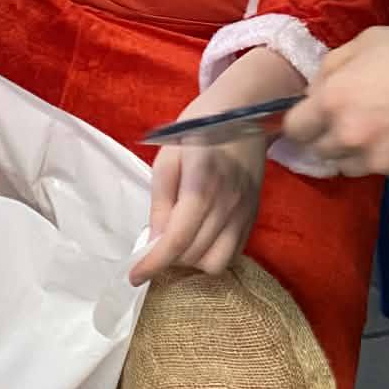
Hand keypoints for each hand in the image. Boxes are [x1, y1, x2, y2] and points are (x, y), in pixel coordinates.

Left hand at [130, 134, 265, 284]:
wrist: (244, 112)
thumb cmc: (199, 128)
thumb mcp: (168, 156)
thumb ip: (161, 201)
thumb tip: (154, 241)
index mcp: (202, 182)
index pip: (178, 237)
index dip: (154, 263)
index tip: (134, 276)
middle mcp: (227, 202)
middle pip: (194, 254)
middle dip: (167, 260)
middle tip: (153, 248)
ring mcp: (244, 211)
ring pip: (216, 262)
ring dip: (191, 262)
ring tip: (178, 243)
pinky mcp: (253, 216)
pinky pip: (233, 254)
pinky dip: (211, 256)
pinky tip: (198, 239)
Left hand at [283, 24, 388, 183]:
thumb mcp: (367, 42)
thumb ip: (331, 68)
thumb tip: (314, 91)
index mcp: (333, 101)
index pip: (294, 129)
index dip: (303, 122)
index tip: (314, 118)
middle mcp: (349, 137)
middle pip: (320, 152)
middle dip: (330, 137)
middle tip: (356, 118)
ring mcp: (379, 161)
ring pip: (351, 166)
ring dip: (359, 152)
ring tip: (387, 127)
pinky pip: (388, 171)